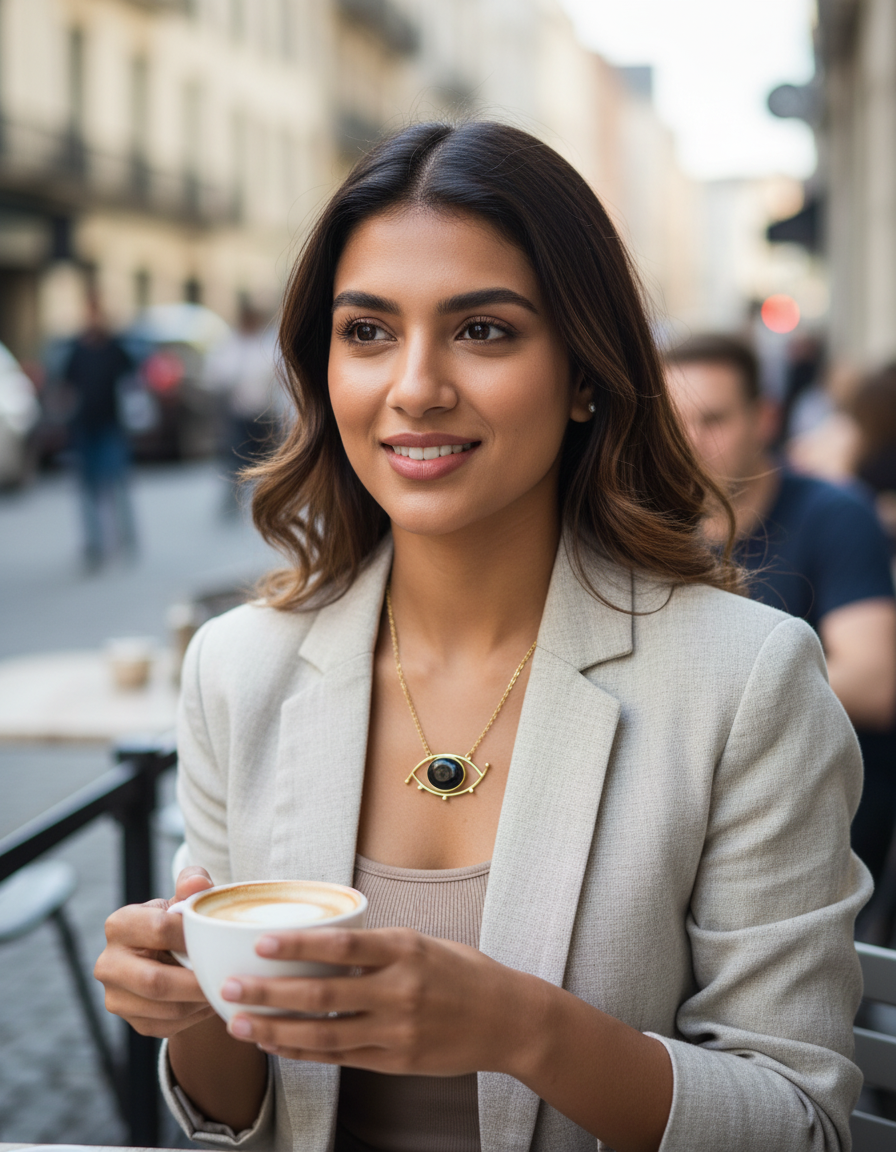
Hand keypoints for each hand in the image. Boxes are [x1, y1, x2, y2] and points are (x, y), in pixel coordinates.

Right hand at [94, 866, 217, 1037]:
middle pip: (156, 981)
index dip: (193, 935)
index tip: (220, 939)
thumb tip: (200, 882)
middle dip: (197, 982)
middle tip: (230, 978)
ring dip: (200, 1002)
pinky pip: (168, 1025)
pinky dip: (196, 1017)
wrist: (166, 956)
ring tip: (225, 989)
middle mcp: (108, 963)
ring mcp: (115, 997)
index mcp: (120, 925)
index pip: (160, 929)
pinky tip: (211, 1002)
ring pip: (165, 1009)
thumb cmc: (178, 922)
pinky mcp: (131, 1022)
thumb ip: (192, 885)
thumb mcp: (183, 900)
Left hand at [221, 927, 532, 1076]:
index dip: (298, 946)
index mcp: (405, 950)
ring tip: (242, 1025)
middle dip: (270, 993)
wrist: (508, 1019)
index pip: (342, 947)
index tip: (260, 943)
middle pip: (322, 994)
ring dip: (278, 1031)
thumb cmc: (463, 972)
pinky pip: (341, 1057)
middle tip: (230, 989)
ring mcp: (396, 1030)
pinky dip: (307, 1052)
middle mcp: (398, 990)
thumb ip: (378, 947)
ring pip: (324, 1033)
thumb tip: (324, 940)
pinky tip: (279, 1046)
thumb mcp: (424, 944)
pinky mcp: (396, 1060)